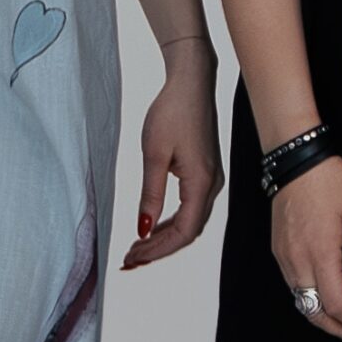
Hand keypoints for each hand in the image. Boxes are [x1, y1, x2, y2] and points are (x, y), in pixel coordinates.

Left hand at [119, 46, 223, 267]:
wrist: (190, 82)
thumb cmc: (172, 112)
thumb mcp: (154, 154)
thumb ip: (150, 194)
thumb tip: (144, 229)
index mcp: (201, 183)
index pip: (183, 232)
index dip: (158, 249)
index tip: (132, 256)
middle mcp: (211, 185)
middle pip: (188, 232)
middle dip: (159, 249)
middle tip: (130, 259)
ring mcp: (211, 179)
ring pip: (190, 222)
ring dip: (164, 237)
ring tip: (137, 247)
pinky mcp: (205, 173)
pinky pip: (190, 208)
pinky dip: (171, 222)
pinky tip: (152, 226)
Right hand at [271, 155, 341, 339]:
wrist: (295, 159)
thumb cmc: (326, 180)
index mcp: (318, 254)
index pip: (337, 306)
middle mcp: (296, 262)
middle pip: (315, 314)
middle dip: (341, 329)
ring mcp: (284, 258)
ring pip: (302, 303)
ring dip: (326, 317)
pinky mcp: (279, 251)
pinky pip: (295, 287)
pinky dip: (313, 299)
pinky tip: (331, 293)